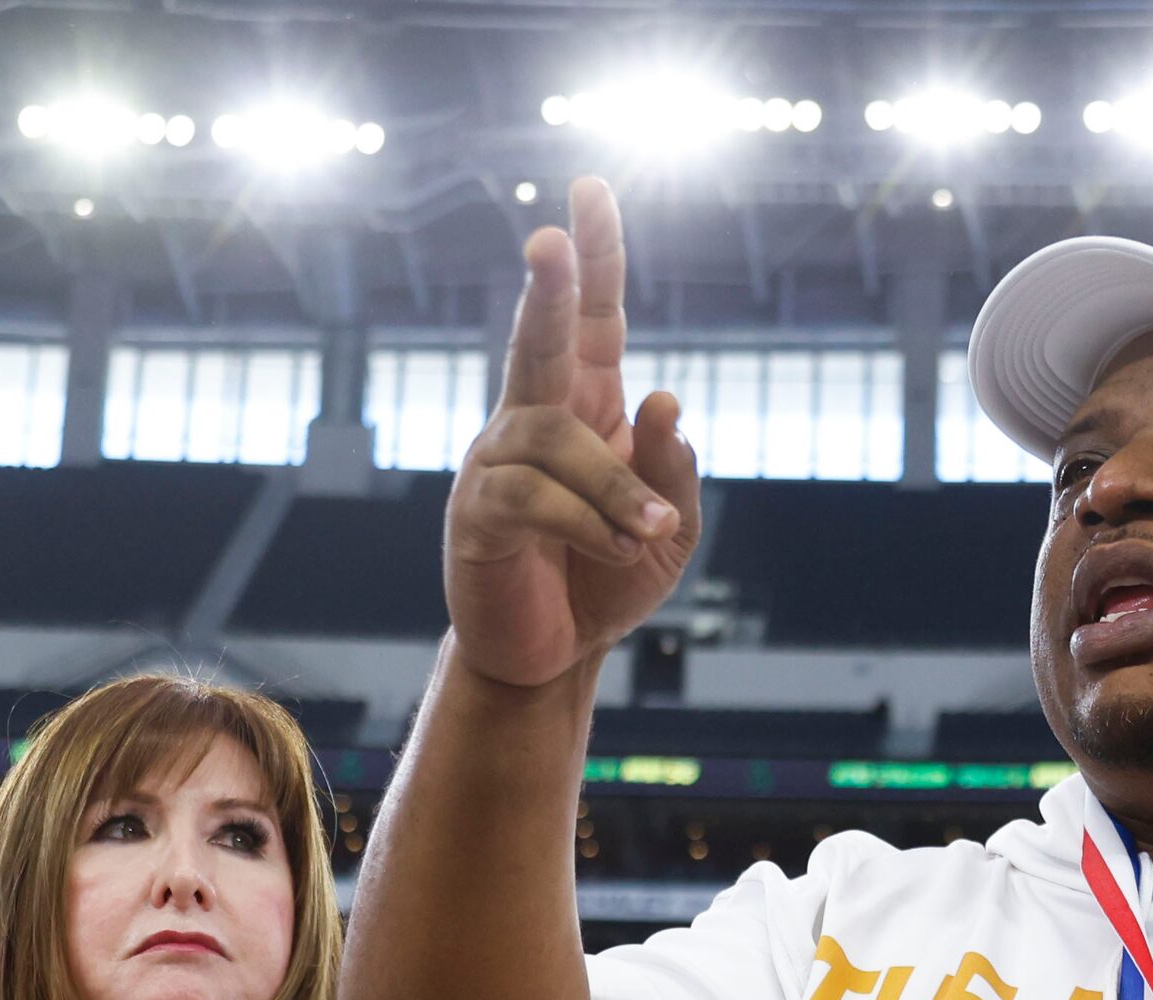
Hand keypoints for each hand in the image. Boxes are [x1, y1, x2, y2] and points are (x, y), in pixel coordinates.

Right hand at [445, 175, 700, 689]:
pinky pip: (532, 495)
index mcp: (585, 406)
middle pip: (540, 336)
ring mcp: (497, 461)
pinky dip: (587, 521)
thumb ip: (675, 470)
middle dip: (549, 286)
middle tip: (551, 237)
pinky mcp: (477, 512)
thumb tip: (665, 395)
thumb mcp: (671, 530)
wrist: (553, 655)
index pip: (591, 316)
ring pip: (556, 438)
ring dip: (615, 486)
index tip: (589, 191)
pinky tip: (614, 550)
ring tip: (649, 534)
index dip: (592, 256)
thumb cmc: (607, 580)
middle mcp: (535, 418)